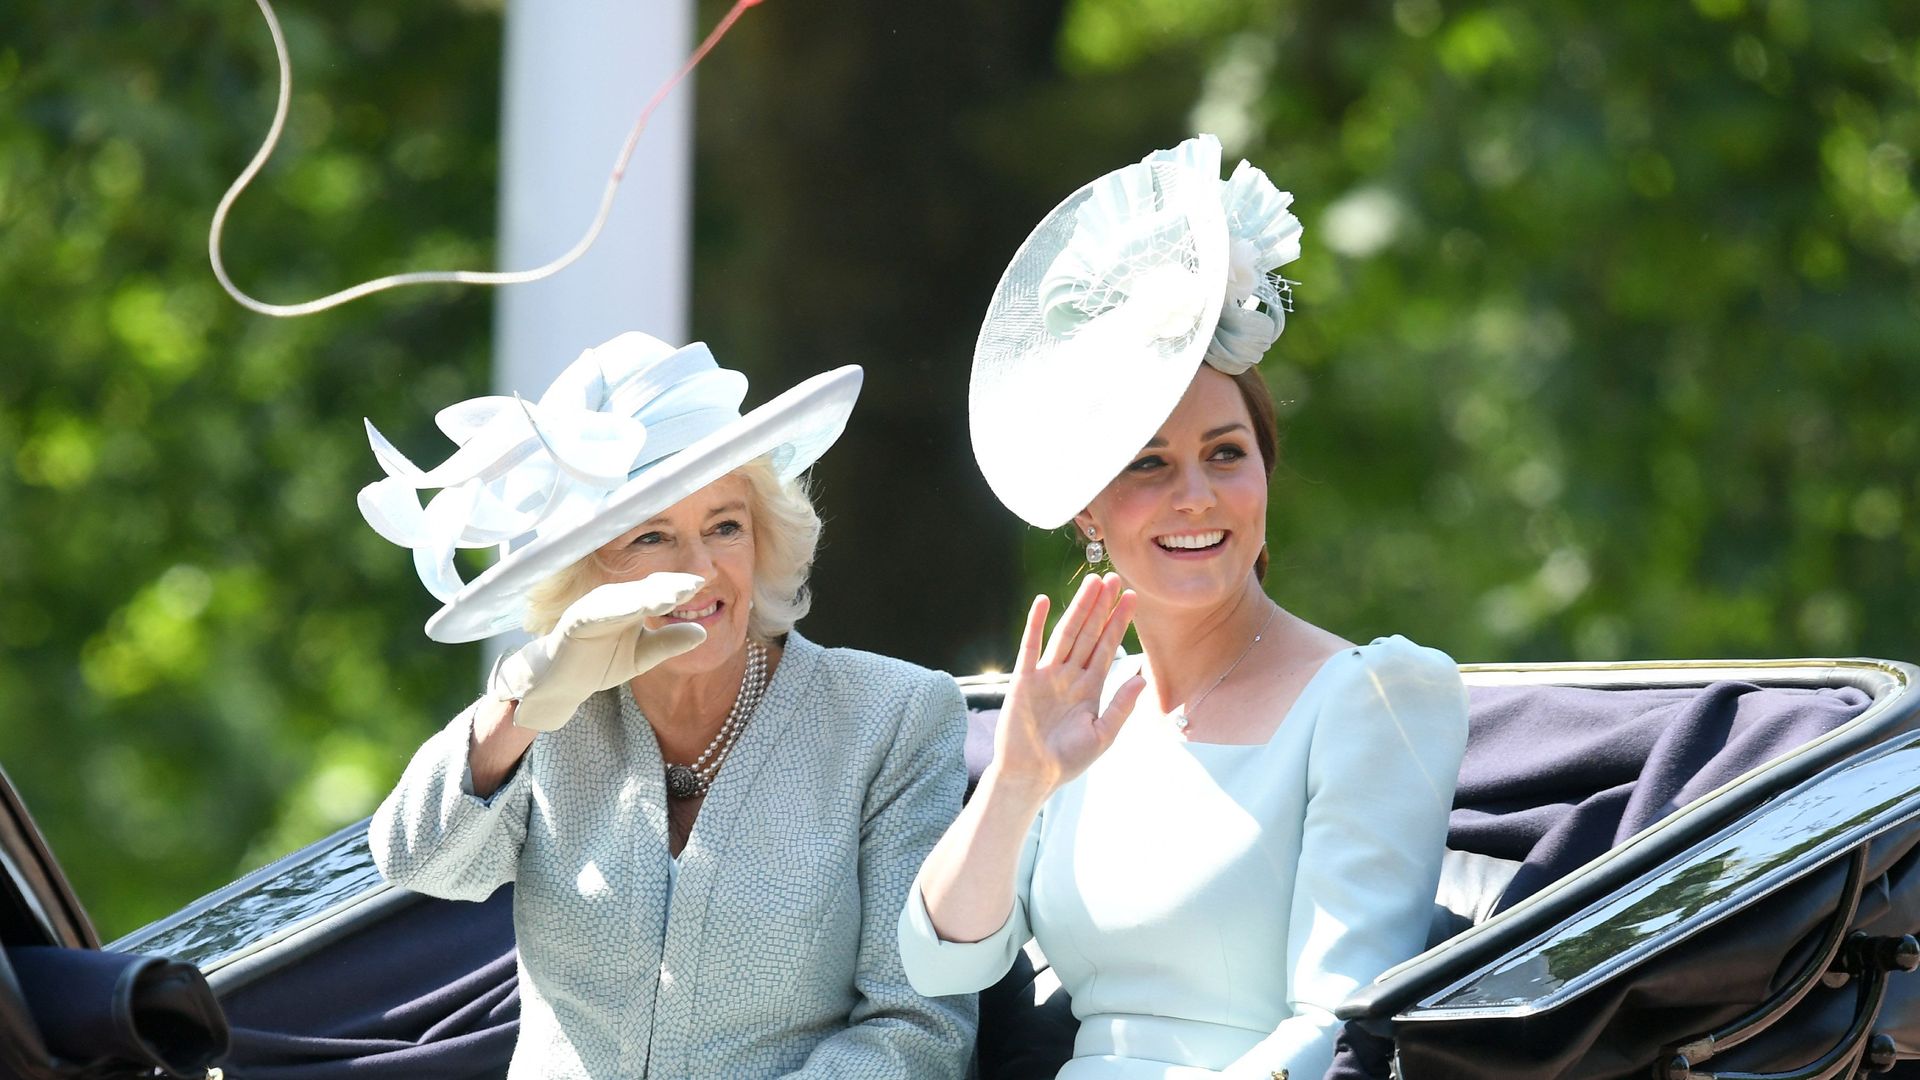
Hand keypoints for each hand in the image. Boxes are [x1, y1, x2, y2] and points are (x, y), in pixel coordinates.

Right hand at [487, 572, 708, 731]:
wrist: (562, 685)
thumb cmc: (599, 663)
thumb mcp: (642, 656)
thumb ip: (668, 643)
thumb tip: (703, 631)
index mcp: (630, 603)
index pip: (658, 589)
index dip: (679, 586)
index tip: (703, 583)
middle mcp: (613, 599)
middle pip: (645, 588)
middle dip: (669, 585)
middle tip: (694, 583)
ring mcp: (593, 607)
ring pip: (624, 598)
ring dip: (647, 595)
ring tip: (672, 596)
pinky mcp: (576, 620)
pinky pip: (597, 612)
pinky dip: (615, 610)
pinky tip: (634, 610)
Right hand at [990, 573, 1144, 797]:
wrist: (1031, 776)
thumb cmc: (1066, 761)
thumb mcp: (1102, 735)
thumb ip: (1121, 706)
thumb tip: (1142, 677)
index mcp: (1090, 688)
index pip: (1108, 647)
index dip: (1119, 623)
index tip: (1132, 598)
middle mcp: (1069, 676)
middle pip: (1089, 633)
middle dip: (1102, 607)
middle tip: (1114, 578)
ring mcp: (1046, 675)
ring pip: (1065, 633)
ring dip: (1078, 608)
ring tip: (1091, 583)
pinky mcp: (1023, 679)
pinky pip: (1030, 646)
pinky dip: (1035, 623)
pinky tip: (1043, 601)